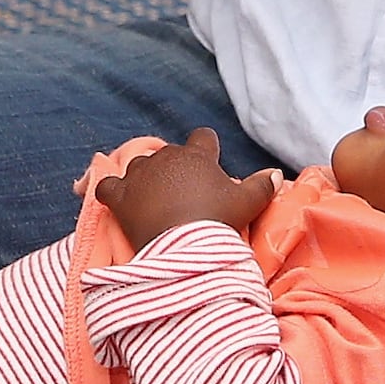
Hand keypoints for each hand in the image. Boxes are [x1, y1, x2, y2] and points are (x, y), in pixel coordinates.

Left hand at [105, 130, 283, 249]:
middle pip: (170, 154)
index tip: (208, 165)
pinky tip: (117, 200)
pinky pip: (108, 185)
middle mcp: (166, 157)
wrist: (183, 246)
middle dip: (176, 169)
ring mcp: (139, 174)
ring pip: (140, 167)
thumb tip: (276, 173)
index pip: (202, 137)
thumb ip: (262, 185)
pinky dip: (112, 191)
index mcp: (197, 155)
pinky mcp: (118, 194)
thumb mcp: (246, 203)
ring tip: (155, 202)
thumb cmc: (217, 221)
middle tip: (185, 195)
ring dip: (146, 179)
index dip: (206, 148)